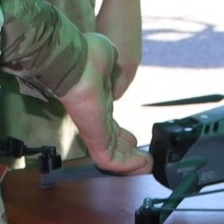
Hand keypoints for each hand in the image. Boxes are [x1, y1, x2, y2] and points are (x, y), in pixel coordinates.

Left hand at [55, 33, 149, 173]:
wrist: (74, 62)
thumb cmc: (88, 57)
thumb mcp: (107, 59)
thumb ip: (113, 68)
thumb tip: (116, 67)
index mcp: (99, 102)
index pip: (110, 125)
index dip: (123, 135)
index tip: (135, 142)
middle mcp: (97, 118)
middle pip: (113, 141)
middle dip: (129, 152)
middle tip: (146, 160)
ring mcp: (94, 129)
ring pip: (112, 154)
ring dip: (131, 162)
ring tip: (148, 167)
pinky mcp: (94, 138)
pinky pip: (110, 159)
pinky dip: (127, 164)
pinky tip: (143, 166)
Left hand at [94, 0, 143, 96]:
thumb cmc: (109, 21)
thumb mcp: (101, 48)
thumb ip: (98, 68)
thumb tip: (88, 84)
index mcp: (127, 68)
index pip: (116, 95)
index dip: (103, 99)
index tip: (87, 96)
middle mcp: (134, 63)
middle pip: (120, 86)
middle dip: (106, 88)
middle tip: (88, 86)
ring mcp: (136, 53)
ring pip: (122, 73)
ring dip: (110, 75)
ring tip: (93, 71)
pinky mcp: (135, 44)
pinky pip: (124, 62)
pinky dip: (114, 64)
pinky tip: (102, 55)